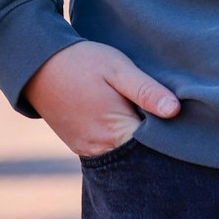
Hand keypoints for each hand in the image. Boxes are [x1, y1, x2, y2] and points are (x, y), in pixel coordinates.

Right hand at [23, 41, 180, 157]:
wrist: (39, 65)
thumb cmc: (82, 62)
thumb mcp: (118, 68)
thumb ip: (146, 90)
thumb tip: (175, 111)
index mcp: (114, 131)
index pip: (155, 146)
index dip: (171, 134)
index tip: (180, 118)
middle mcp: (100, 149)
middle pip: (140, 155)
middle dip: (156, 140)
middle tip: (166, 116)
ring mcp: (87, 151)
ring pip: (125, 154)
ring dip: (138, 140)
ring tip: (147, 116)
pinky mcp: (79, 147)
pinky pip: (108, 150)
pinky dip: (121, 140)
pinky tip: (128, 119)